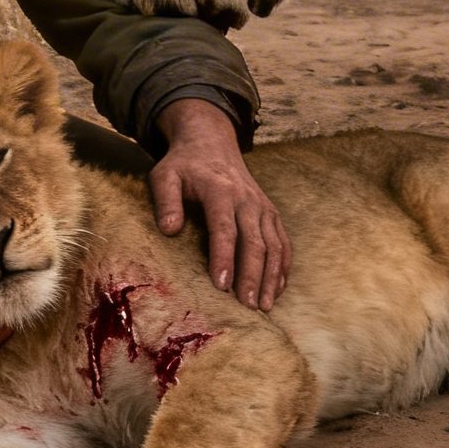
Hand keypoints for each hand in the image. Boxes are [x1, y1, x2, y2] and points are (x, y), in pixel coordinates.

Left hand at [148, 99, 290, 311]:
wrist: (212, 141)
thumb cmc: (184, 164)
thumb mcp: (165, 175)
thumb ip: (166, 201)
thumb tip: (170, 230)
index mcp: (220, 190)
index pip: (224, 229)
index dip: (224, 258)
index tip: (221, 286)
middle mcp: (247, 199)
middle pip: (254, 242)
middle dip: (252, 276)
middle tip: (247, 306)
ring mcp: (262, 206)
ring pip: (274, 245)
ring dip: (271, 276)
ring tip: (264, 306)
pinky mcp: (270, 212)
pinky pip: (283, 241)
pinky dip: (283, 266)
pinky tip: (278, 289)